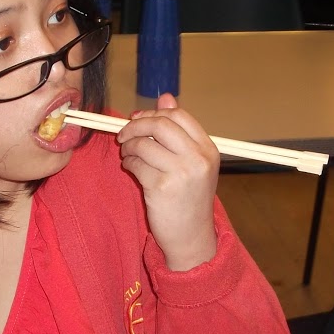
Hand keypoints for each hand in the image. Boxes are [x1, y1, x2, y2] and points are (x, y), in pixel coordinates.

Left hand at [116, 94, 219, 271]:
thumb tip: (165, 97)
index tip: (139, 120)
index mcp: (208, 149)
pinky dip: (128, 164)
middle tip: (124, 135)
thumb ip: (179, 132)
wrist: (191, 237)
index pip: (179, 116)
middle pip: (160, 124)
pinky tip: (131, 170)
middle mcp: (198, 159)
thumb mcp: (193, 163)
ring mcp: (181, 173)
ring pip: (144, 144)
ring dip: (128, 146)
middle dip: (136, 126)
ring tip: (128, 155)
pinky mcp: (161, 188)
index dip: (154, 113)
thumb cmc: (189, 199)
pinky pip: (136, 164)